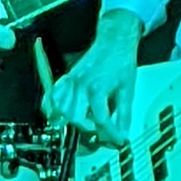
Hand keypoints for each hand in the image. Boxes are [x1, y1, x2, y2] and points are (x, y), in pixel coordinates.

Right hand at [48, 13, 140, 145]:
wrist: (115, 40)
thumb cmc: (122, 62)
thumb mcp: (128, 88)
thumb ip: (124, 112)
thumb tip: (123, 133)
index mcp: (97, 89)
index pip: (101, 120)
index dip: (110, 133)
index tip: (117, 140)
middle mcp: (81, 87)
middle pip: (76, 118)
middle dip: (88, 129)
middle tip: (99, 131)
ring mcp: (71, 82)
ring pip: (62, 110)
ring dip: (72, 120)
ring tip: (85, 122)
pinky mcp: (67, 77)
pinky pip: (53, 96)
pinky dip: (54, 107)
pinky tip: (62, 113)